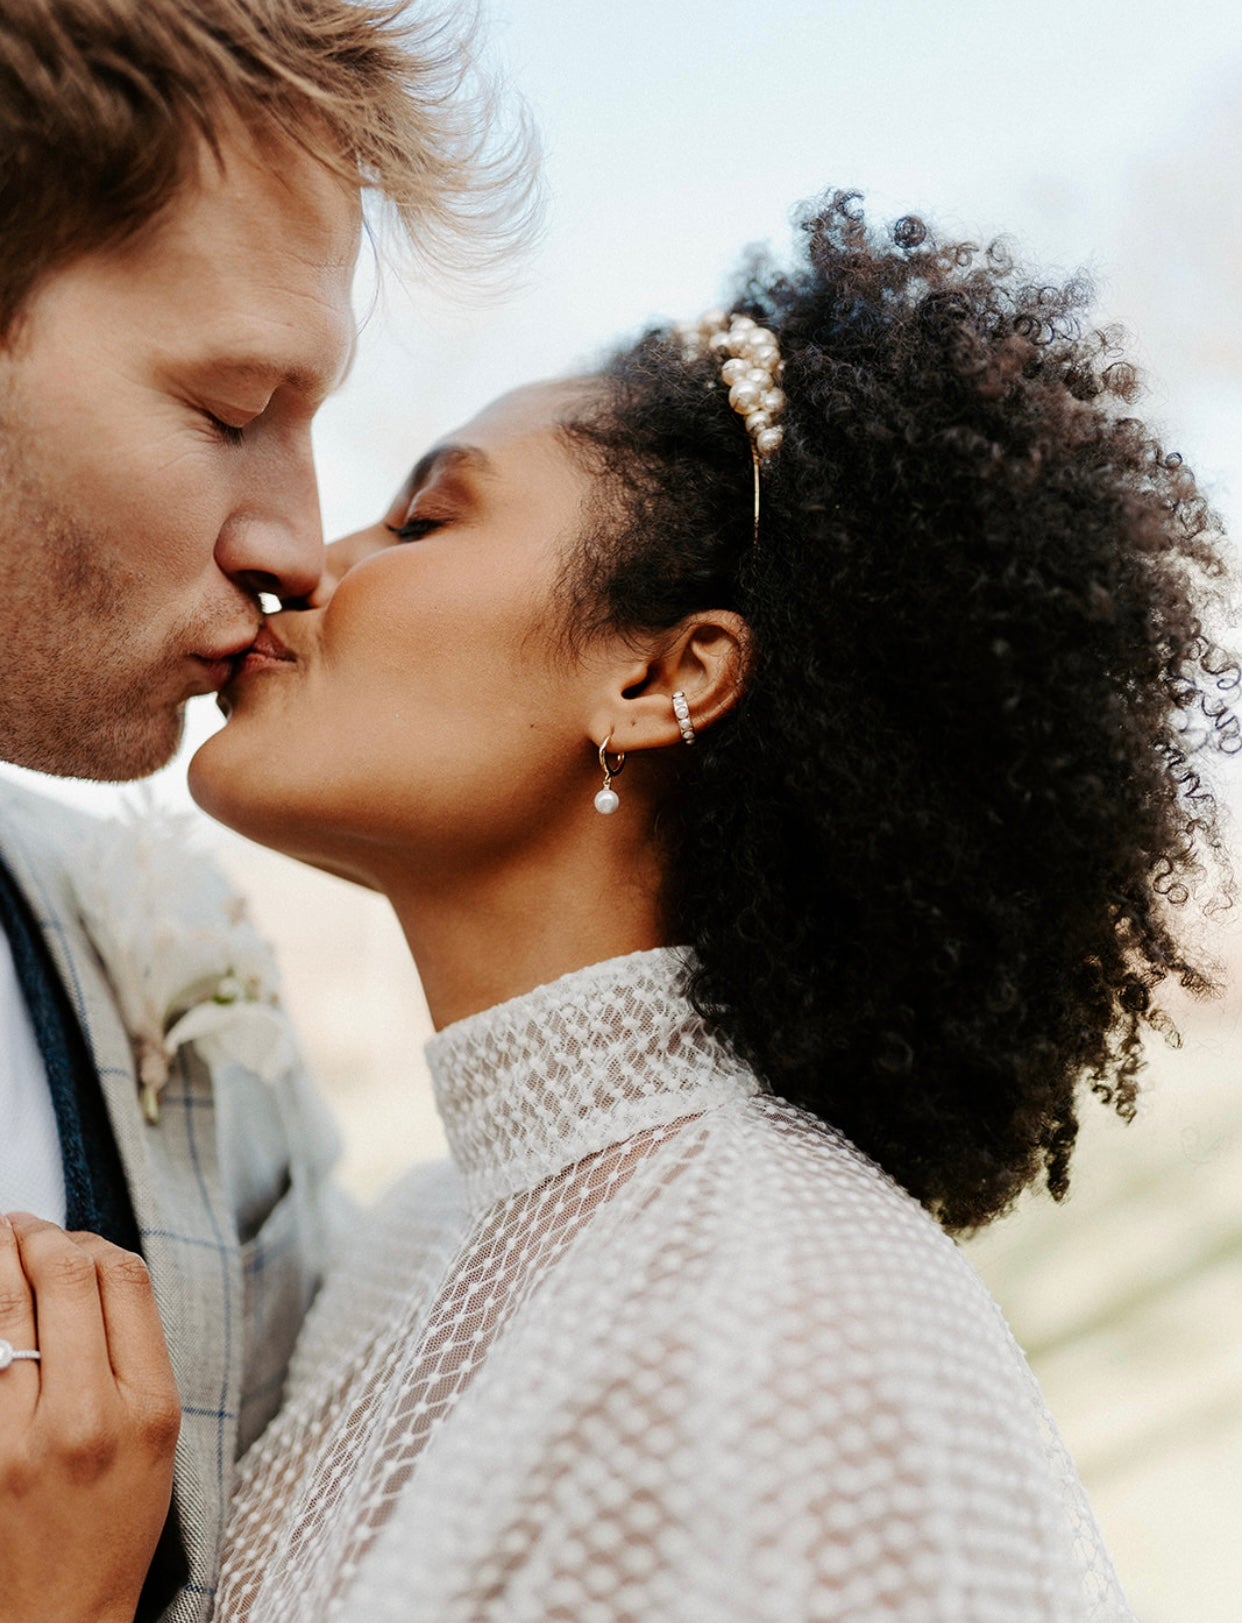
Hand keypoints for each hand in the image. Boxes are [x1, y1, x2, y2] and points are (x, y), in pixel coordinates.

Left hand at [0, 1212, 179, 1622]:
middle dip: (39, 1235)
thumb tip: (91, 1268)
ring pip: (2, 1305)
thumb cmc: (112, 1524)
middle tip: (24, 1226)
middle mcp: (84, 1415)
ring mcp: (16, 1436)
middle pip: (64, 1277)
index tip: (78, 1244)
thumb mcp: (158, 1435)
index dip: (97, 1244)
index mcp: (147, 1406)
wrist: (57, 1617)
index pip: (124, 1279)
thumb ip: (132, 1350)